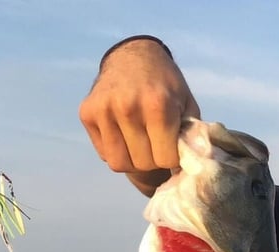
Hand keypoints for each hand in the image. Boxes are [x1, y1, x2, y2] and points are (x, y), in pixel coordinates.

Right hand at [79, 37, 199, 193]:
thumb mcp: (187, 105)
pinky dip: (117, 152)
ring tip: (142, 146)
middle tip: (158, 147)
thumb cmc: (166, 85)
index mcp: (158, 107)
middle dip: (154, 161)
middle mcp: (128, 108)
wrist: (134, 56)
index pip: (165, 159)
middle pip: (143, 164)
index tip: (174, 151)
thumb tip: (191, 167)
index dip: (173, 160)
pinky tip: (125, 136)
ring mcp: (104, 111)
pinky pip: (104, 154)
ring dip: (134, 161)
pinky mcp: (86, 113)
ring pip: (120, 164)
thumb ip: (191, 135)